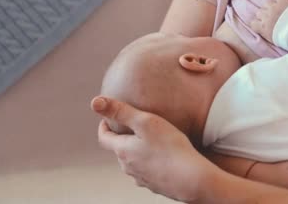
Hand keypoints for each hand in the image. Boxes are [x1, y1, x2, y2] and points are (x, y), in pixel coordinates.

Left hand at [92, 96, 213, 202]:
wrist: (192, 179)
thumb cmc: (170, 148)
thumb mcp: (146, 122)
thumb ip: (121, 111)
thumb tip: (95, 102)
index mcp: (123, 150)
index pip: (103, 138)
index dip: (104, 125)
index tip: (108, 118)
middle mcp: (128, 167)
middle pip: (119, 150)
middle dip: (123, 137)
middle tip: (133, 126)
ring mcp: (141, 178)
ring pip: (133, 162)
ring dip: (136, 151)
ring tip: (150, 140)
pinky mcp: (155, 185)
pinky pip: (147, 171)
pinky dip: (150, 162)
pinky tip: (162, 157)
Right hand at [250, 0, 287, 42]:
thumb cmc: (287, 40)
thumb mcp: (273, 40)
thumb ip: (266, 33)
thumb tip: (263, 29)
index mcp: (263, 27)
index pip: (252, 23)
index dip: (257, 24)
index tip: (261, 25)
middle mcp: (266, 16)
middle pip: (259, 12)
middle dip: (263, 16)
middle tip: (270, 19)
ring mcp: (274, 8)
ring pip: (266, 4)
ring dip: (269, 7)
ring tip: (276, 11)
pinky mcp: (282, 2)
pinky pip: (277, 0)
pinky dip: (280, 3)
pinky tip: (284, 8)